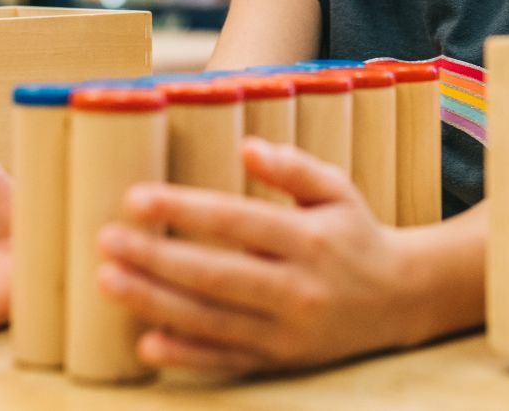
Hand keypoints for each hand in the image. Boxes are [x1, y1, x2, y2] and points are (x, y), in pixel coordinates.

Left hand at [95, 138, 417, 375]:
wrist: (400, 298)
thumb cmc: (356, 233)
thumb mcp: (336, 190)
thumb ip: (293, 167)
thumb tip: (248, 148)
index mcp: (310, 238)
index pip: (237, 221)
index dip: (185, 210)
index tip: (137, 197)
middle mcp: (298, 287)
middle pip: (216, 274)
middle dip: (156, 258)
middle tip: (107, 241)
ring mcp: (288, 330)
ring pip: (213, 319)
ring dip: (155, 303)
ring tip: (108, 282)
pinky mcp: (281, 360)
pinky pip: (226, 360)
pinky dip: (186, 355)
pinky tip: (147, 342)